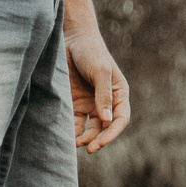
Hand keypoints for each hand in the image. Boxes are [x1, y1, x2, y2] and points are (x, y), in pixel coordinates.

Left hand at [67, 30, 131, 152]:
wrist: (69, 37)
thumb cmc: (91, 51)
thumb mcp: (100, 71)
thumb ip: (104, 95)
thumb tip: (107, 120)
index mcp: (119, 94)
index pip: (120, 119)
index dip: (113, 133)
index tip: (101, 142)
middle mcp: (105, 101)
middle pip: (105, 127)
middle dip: (98, 139)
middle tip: (89, 149)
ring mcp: (89, 102)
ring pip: (89, 127)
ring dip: (84, 137)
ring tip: (74, 144)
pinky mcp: (73, 102)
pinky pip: (74, 120)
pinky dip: (71, 129)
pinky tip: (65, 135)